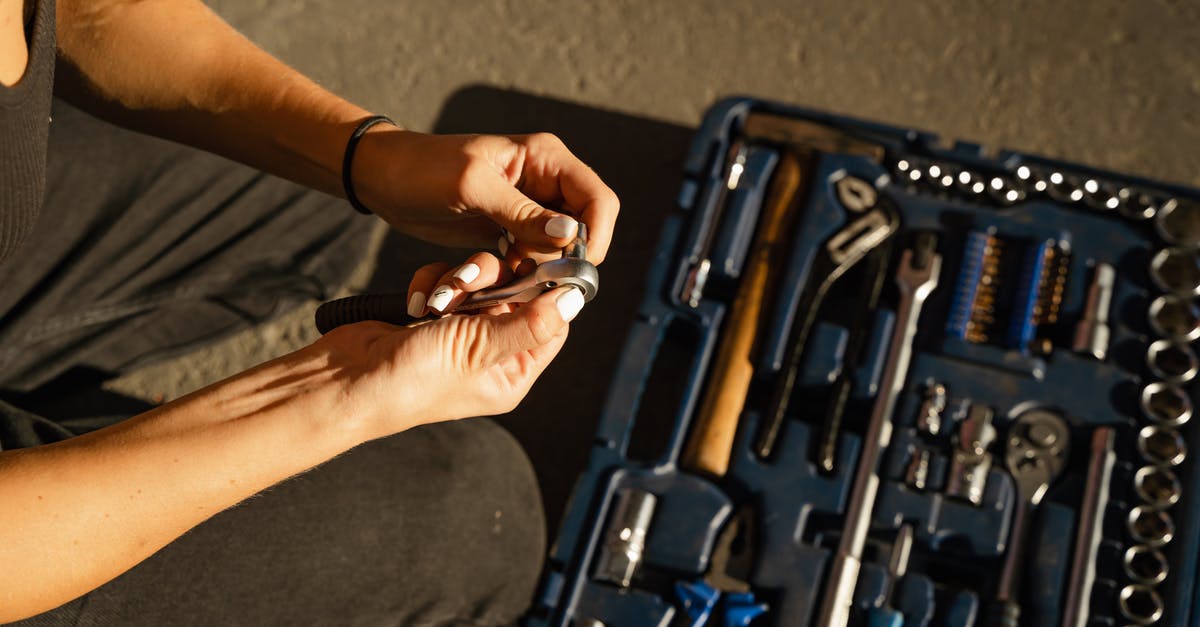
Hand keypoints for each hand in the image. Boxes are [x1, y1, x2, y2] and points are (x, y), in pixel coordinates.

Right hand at [313, 280, 582, 436]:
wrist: (344, 379)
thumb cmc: (410, 381)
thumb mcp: (478, 350)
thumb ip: (528, 323)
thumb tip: (574, 300)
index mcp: (512, 374)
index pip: (552, 324)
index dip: (547, 292)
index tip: (539, 261)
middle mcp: (492, 354)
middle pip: (518, 294)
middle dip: (492, 280)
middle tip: (470, 281)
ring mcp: (461, 331)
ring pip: (482, 280)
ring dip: (458, 280)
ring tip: (437, 300)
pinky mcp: (434, 312)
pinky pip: (449, 279)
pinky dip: (433, 282)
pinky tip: (418, 301)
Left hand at [350, 127, 618, 264]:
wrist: (382, 178)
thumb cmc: (422, 170)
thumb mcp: (471, 188)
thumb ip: (523, 213)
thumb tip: (571, 236)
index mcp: (546, 158)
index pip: (598, 200)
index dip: (595, 237)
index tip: (572, 270)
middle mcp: (546, 180)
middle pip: (585, 228)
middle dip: (565, 258)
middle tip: (534, 278)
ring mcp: (530, 207)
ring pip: (559, 248)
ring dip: (541, 269)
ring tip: (508, 276)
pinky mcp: (511, 228)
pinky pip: (533, 256)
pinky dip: (522, 271)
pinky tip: (498, 276)